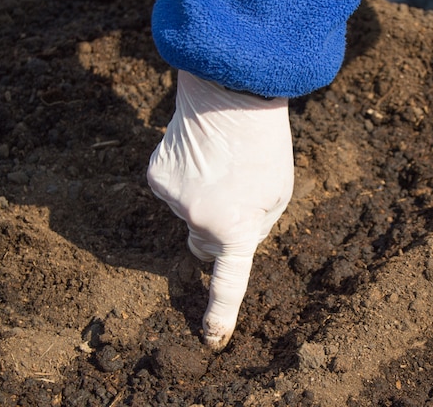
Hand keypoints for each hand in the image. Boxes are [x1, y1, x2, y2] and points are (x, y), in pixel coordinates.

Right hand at [147, 70, 293, 349]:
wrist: (231, 93)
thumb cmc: (265, 145)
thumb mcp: (277, 194)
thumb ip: (254, 227)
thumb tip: (224, 241)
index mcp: (238, 229)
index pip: (228, 282)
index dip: (220, 312)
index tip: (212, 340)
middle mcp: (200, 221)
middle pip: (202, 245)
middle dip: (214, 231)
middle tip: (231, 197)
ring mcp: (172, 200)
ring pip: (186, 213)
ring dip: (201, 198)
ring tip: (220, 164)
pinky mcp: (154, 178)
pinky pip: (170, 191)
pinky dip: (183, 179)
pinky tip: (198, 154)